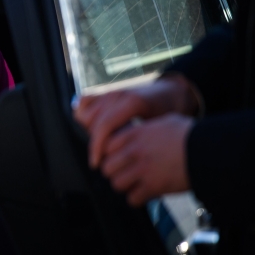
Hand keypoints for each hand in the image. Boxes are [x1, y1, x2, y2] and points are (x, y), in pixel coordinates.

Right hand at [74, 75, 198, 167]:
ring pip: (83, 113)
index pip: (104, 125)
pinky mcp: (105, 91)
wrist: (170, 92)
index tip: (96, 163)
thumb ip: (138, 139)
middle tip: (105, 155)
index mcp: (132, 102)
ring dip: (89, 130)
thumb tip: (119, 158)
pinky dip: (83, 113)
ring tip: (103, 141)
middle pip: (91, 122)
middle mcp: (117, 94)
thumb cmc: (166, 112)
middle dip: (95, 142)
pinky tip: (93, 126)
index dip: (97, 147)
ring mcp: (110, 91)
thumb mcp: (158, 128)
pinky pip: (84, 101)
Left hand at [97, 113, 193, 205]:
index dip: (110, 154)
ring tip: (135, 183)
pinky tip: (146, 193)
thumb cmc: (190, 135)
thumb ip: (146, 129)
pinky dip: (137, 198)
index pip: (105, 146)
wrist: (209, 150)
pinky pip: (132, 199)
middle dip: (115, 172)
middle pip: (107, 167)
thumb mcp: (164, 122)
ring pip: (116, 184)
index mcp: (135, 134)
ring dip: (125, 186)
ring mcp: (143, 169)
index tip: (118, 158)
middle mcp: (135, 151)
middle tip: (126, 173)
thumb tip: (139, 133)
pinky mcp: (153, 187)